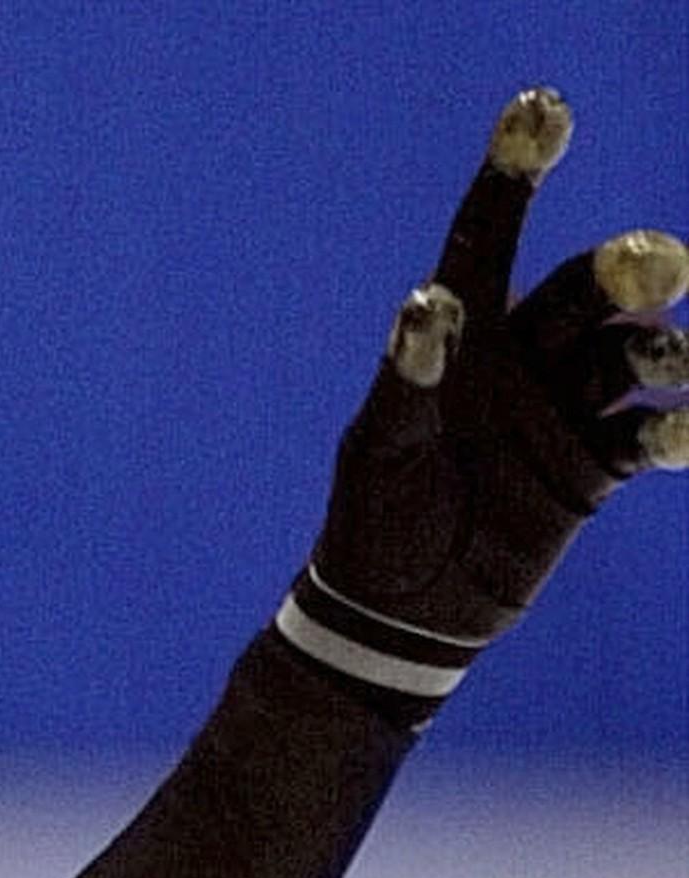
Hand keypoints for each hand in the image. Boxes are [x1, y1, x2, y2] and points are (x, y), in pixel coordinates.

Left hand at [277, 88, 685, 711]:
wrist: (399, 614)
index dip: (511, 178)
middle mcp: (519, 365)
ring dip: (655, 353)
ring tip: (658, 364)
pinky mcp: (593, 471)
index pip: (485, 244)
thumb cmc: (374, 520)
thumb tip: (427, 305)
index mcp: (459, 344)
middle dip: (622, 276)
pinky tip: (682, 434)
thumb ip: (408, 377)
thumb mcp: (381, 449)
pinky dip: (676, 430)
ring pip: (629, 358)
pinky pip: (650, 436)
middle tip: (656, 268)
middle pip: (582, 298)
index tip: (543, 108)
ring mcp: (561, 415)